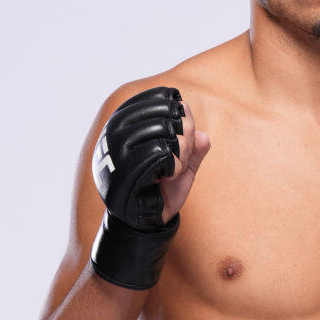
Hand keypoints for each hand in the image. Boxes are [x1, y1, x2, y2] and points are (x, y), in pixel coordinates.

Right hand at [90, 85, 210, 289]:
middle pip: (168, 114)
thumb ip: (194, 148)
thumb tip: (202, 135)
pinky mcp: (123, 168)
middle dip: (185, 136)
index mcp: (128, 122)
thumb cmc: (163, 188)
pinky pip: (161, 153)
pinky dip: (174, 165)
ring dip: (180, 152)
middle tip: (181, 157)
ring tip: (173, 169)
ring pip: (166, 131)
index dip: (182, 115)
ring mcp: (117, 149)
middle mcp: (117, 130)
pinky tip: (169, 175)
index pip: (162, 100)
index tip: (186, 135)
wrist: (148, 220)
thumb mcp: (183, 165)